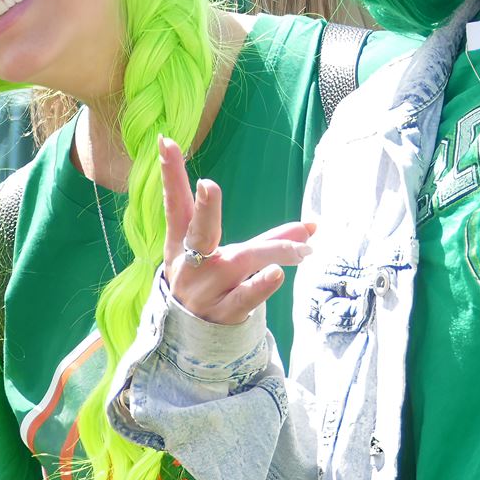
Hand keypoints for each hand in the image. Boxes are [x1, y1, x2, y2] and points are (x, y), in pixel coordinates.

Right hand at [160, 136, 314, 325]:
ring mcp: (206, 288)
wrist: (189, 338)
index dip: (170, 172)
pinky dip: (261, 285)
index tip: (167, 141)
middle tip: (209, 185)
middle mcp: (192, 262)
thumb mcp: (227, 256)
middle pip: (200, 230)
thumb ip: (269, 238)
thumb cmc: (210, 282)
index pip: (175, 201)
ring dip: (271, 250)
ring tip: (302, 248)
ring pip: (240, 261)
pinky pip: (245, 297)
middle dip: (205, 208)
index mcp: (183, 240)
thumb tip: (313, 225)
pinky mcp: (223, 312)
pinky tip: (278, 274)